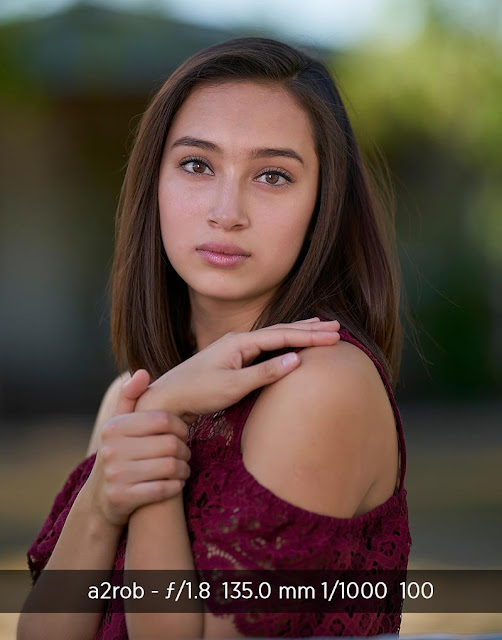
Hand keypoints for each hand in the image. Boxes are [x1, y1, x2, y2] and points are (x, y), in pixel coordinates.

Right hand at [84, 370, 191, 526]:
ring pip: (170, 466)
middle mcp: (112, 449)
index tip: (183, 433)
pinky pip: (164, 489)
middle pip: (170, 444)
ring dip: (184, 468)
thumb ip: (131, 397)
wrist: (100, 499)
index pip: (163, 419)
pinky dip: (176, 485)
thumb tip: (143, 372)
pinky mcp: (123, 498)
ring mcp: (116, 475)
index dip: (181, 426)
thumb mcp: (119, 425)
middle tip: (186, 453)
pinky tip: (177, 482)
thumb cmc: (119, 453)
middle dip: (185, 449)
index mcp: (114, 427)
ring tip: (184, 467)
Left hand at [136, 317, 339, 423]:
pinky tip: (290, 345)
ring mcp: (236, 348)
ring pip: (274, 336)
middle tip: (336, 327)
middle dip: (309, 329)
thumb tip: (296, 359)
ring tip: (320, 328)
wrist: (168, 397)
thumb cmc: (198, 392)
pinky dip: (284, 343)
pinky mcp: (233, 359)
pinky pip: (266, 346)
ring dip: (298, 332)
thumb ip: (265, 373)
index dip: (310, 336)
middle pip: (281, 330)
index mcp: (241, 342)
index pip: (283, 335)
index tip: (334, 336)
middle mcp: (239, 340)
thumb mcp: (233, 386)